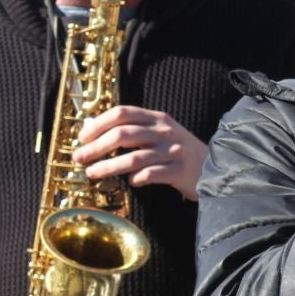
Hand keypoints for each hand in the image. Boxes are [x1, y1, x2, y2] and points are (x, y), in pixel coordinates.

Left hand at [73, 105, 202, 200]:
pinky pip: (152, 174)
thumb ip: (129, 130)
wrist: (215, 167)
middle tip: (79, 157)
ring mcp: (173, 151)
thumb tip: (90, 128)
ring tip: (92, 173)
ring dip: (109, 166)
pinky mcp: (180, 171)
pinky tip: (130, 182)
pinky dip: (137, 178)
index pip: (123, 113)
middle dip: (97, 146)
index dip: (99, 123)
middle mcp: (164, 131)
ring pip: (134, 157)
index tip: (82, 137)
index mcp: (157, 118)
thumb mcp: (156, 134)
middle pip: (124, 134)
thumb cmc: (178, 151)